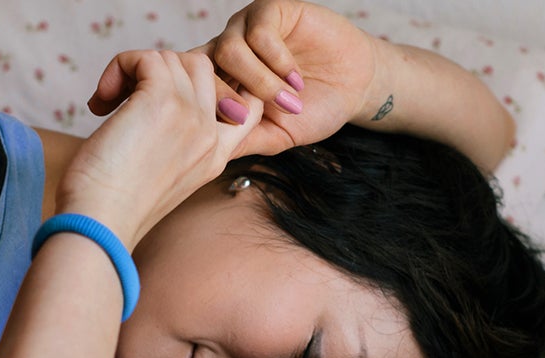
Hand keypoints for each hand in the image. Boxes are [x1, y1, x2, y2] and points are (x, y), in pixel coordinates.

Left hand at [66, 49, 262, 243]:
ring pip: (173, 58)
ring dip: (133, 72)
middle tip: (127, 100)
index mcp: (215, 156)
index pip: (246, 103)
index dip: (214, 84)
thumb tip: (148, 101)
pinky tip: (101, 103)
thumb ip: (174, 144)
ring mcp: (191, 115)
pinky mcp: (161, 100)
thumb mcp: (161, 178)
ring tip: (109, 103)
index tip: (167, 97)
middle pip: (203, 69)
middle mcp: (210, 134)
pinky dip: (118, 68)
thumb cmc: (114, 209)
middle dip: (162, 74)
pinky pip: (145, 57)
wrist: (100, 225)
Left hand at [190, 0, 379, 156]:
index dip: (204, 108)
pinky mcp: (272, 10)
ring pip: (229, 50)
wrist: (354, 87)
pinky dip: (277, 61)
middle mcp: (228, 49)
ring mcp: (247, 28)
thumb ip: (242, 140)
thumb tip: (205, 155)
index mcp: (220, 78)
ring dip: (259, 81)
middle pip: (202, 68)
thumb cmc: (313, 111)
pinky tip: (295, 77)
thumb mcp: (274, 135)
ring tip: (287, 99)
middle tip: (253, 116)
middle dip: (227, 97)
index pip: (191, 86)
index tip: (235, 126)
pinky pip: (260, 33)